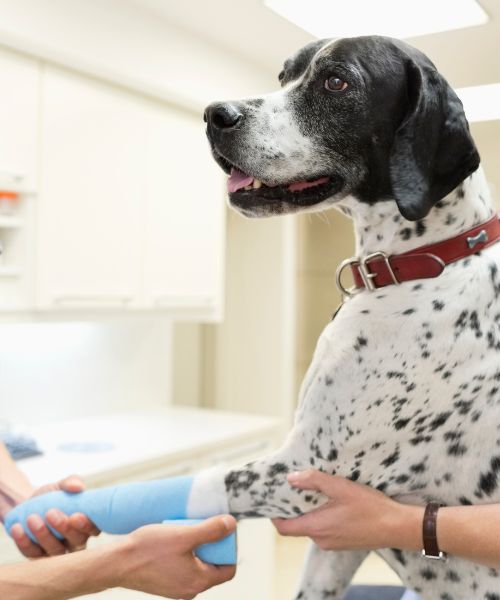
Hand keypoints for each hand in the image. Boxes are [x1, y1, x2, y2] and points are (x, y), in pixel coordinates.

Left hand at [10, 476, 99, 557]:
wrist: (31, 505)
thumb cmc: (54, 496)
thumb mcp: (62, 485)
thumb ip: (71, 482)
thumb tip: (77, 486)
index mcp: (87, 523)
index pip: (94, 529)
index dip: (86, 525)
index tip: (75, 515)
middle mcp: (76, 541)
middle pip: (77, 542)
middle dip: (64, 528)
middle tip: (50, 513)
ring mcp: (58, 551)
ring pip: (55, 551)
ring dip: (43, 535)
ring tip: (32, 518)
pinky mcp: (38, 556)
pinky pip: (33, 554)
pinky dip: (24, 542)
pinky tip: (18, 528)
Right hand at [118, 516, 236, 598]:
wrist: (116, 562)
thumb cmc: (148, 550)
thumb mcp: (184, 535)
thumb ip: (211, 531)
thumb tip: (232, 525)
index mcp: (198, 581)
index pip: (228, 569)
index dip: (229, 548)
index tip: (221, 531)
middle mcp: (189, 589)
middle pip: (213, 565)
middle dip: (210, 544)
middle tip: (201, 526)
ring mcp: (176, 587)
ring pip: (197, 564)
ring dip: (195, 545)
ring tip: (185, 529)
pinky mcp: (165, 582)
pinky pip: (183, 566)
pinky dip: (183, 551)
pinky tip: (173, 538)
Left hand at [272, 470, 422, 550]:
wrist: (397, 527)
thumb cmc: (370, 507)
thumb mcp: (340, 487)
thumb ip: (314, 481)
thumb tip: (290, 478)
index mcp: (317, 527)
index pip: (284, 528)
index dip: (275, 515)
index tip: (274, 500)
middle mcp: (321, 540)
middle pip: (297, 525)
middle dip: (294, 508)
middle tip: (296, 487)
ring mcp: (333, 543)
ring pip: (312, 527)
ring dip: (310, 511)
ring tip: (316, 491)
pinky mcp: (343, 542)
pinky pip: (325, 530)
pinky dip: (323, 517)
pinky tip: (333, 502)